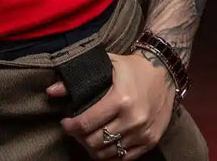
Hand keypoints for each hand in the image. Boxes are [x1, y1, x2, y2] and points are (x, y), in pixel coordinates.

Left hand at [47, 51, 174, 159]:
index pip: (86, 124)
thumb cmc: (133, 68)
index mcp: (120, 99)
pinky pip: (125, 158)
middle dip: (80, 138)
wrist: (165, 72)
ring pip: (108, 153)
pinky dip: (111, 155)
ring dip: (94, 148)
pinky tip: (105, 145)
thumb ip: (77, 80)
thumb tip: (51, 91)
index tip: (66, 123)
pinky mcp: (151, 140)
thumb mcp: (106, 65)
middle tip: (77, 131)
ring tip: (89, 138)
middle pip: (95, 142)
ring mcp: (143, 132)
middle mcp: (133, 119)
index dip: (70, 127)